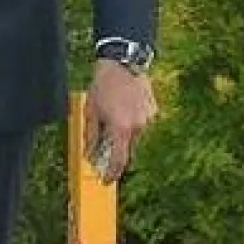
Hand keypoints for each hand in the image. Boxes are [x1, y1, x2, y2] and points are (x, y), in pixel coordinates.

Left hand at [84, 60, 156, 183]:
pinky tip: (122, 108)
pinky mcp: (153, 110)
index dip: (112, 173)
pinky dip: (131, 123)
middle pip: (127, 149)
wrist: (123, 62)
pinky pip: (141, 124)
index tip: (106, 181)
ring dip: (123, 135)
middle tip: (103, 147)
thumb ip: (91, 136)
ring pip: (135, 137)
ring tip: (112, 117)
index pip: (119, 161)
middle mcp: (139, 127)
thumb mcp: (91, 112)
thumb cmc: (103, 86)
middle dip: (116, 151)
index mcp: (122, 129)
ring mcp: (148, 119)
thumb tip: (90, 155)